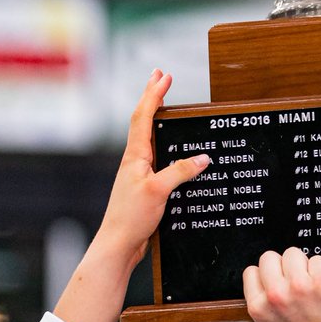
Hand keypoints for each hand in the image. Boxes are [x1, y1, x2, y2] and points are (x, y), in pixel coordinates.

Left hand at [96, 69, 210, 254]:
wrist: (118, 245)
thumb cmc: (131, 218)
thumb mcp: (158, 191)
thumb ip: (180, 172)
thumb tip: (202, 158)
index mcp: (135, 156)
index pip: (144, 116)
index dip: (154, 94)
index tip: (164, 76)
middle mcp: (134, 160)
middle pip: (143, 120)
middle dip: (152, 96)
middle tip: (160, 76)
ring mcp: (138, 172)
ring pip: (148, 137)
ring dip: (156, 117)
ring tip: (165, 102)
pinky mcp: (145, 186)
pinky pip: (156, 157)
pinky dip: (163, 142)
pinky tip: (171, 147)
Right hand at [243, 248, 320, 321]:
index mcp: (259, 308)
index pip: (251, 271)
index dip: (265, 276)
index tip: (276, 282)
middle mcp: (276, 295)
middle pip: (269, 257)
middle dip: (281, 266)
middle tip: (294, 281)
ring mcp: (299, 285)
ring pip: (293, 253)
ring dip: (302, 265)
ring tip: (311, 284)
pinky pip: (316, 259)